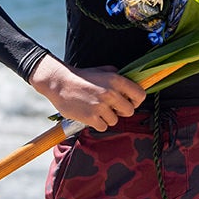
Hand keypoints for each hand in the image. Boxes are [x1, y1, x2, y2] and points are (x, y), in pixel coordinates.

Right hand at [30, 56, 144, 130]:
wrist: (58, 83)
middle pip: (130, 111)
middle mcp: (110, 93)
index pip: (140, 95)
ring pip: (115, 120)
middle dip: (122, 111)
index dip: (136, 101)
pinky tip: (91, 115)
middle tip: (112, 108)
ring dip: (107, 118)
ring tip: (97, 110)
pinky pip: (103, 127)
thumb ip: (118, 75)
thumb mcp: (102, 70)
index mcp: (116, 80)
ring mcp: (101, 106)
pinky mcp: (91, 117)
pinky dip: (98, 123)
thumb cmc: (81, 77)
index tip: (129, 102)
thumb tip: (131, 81)